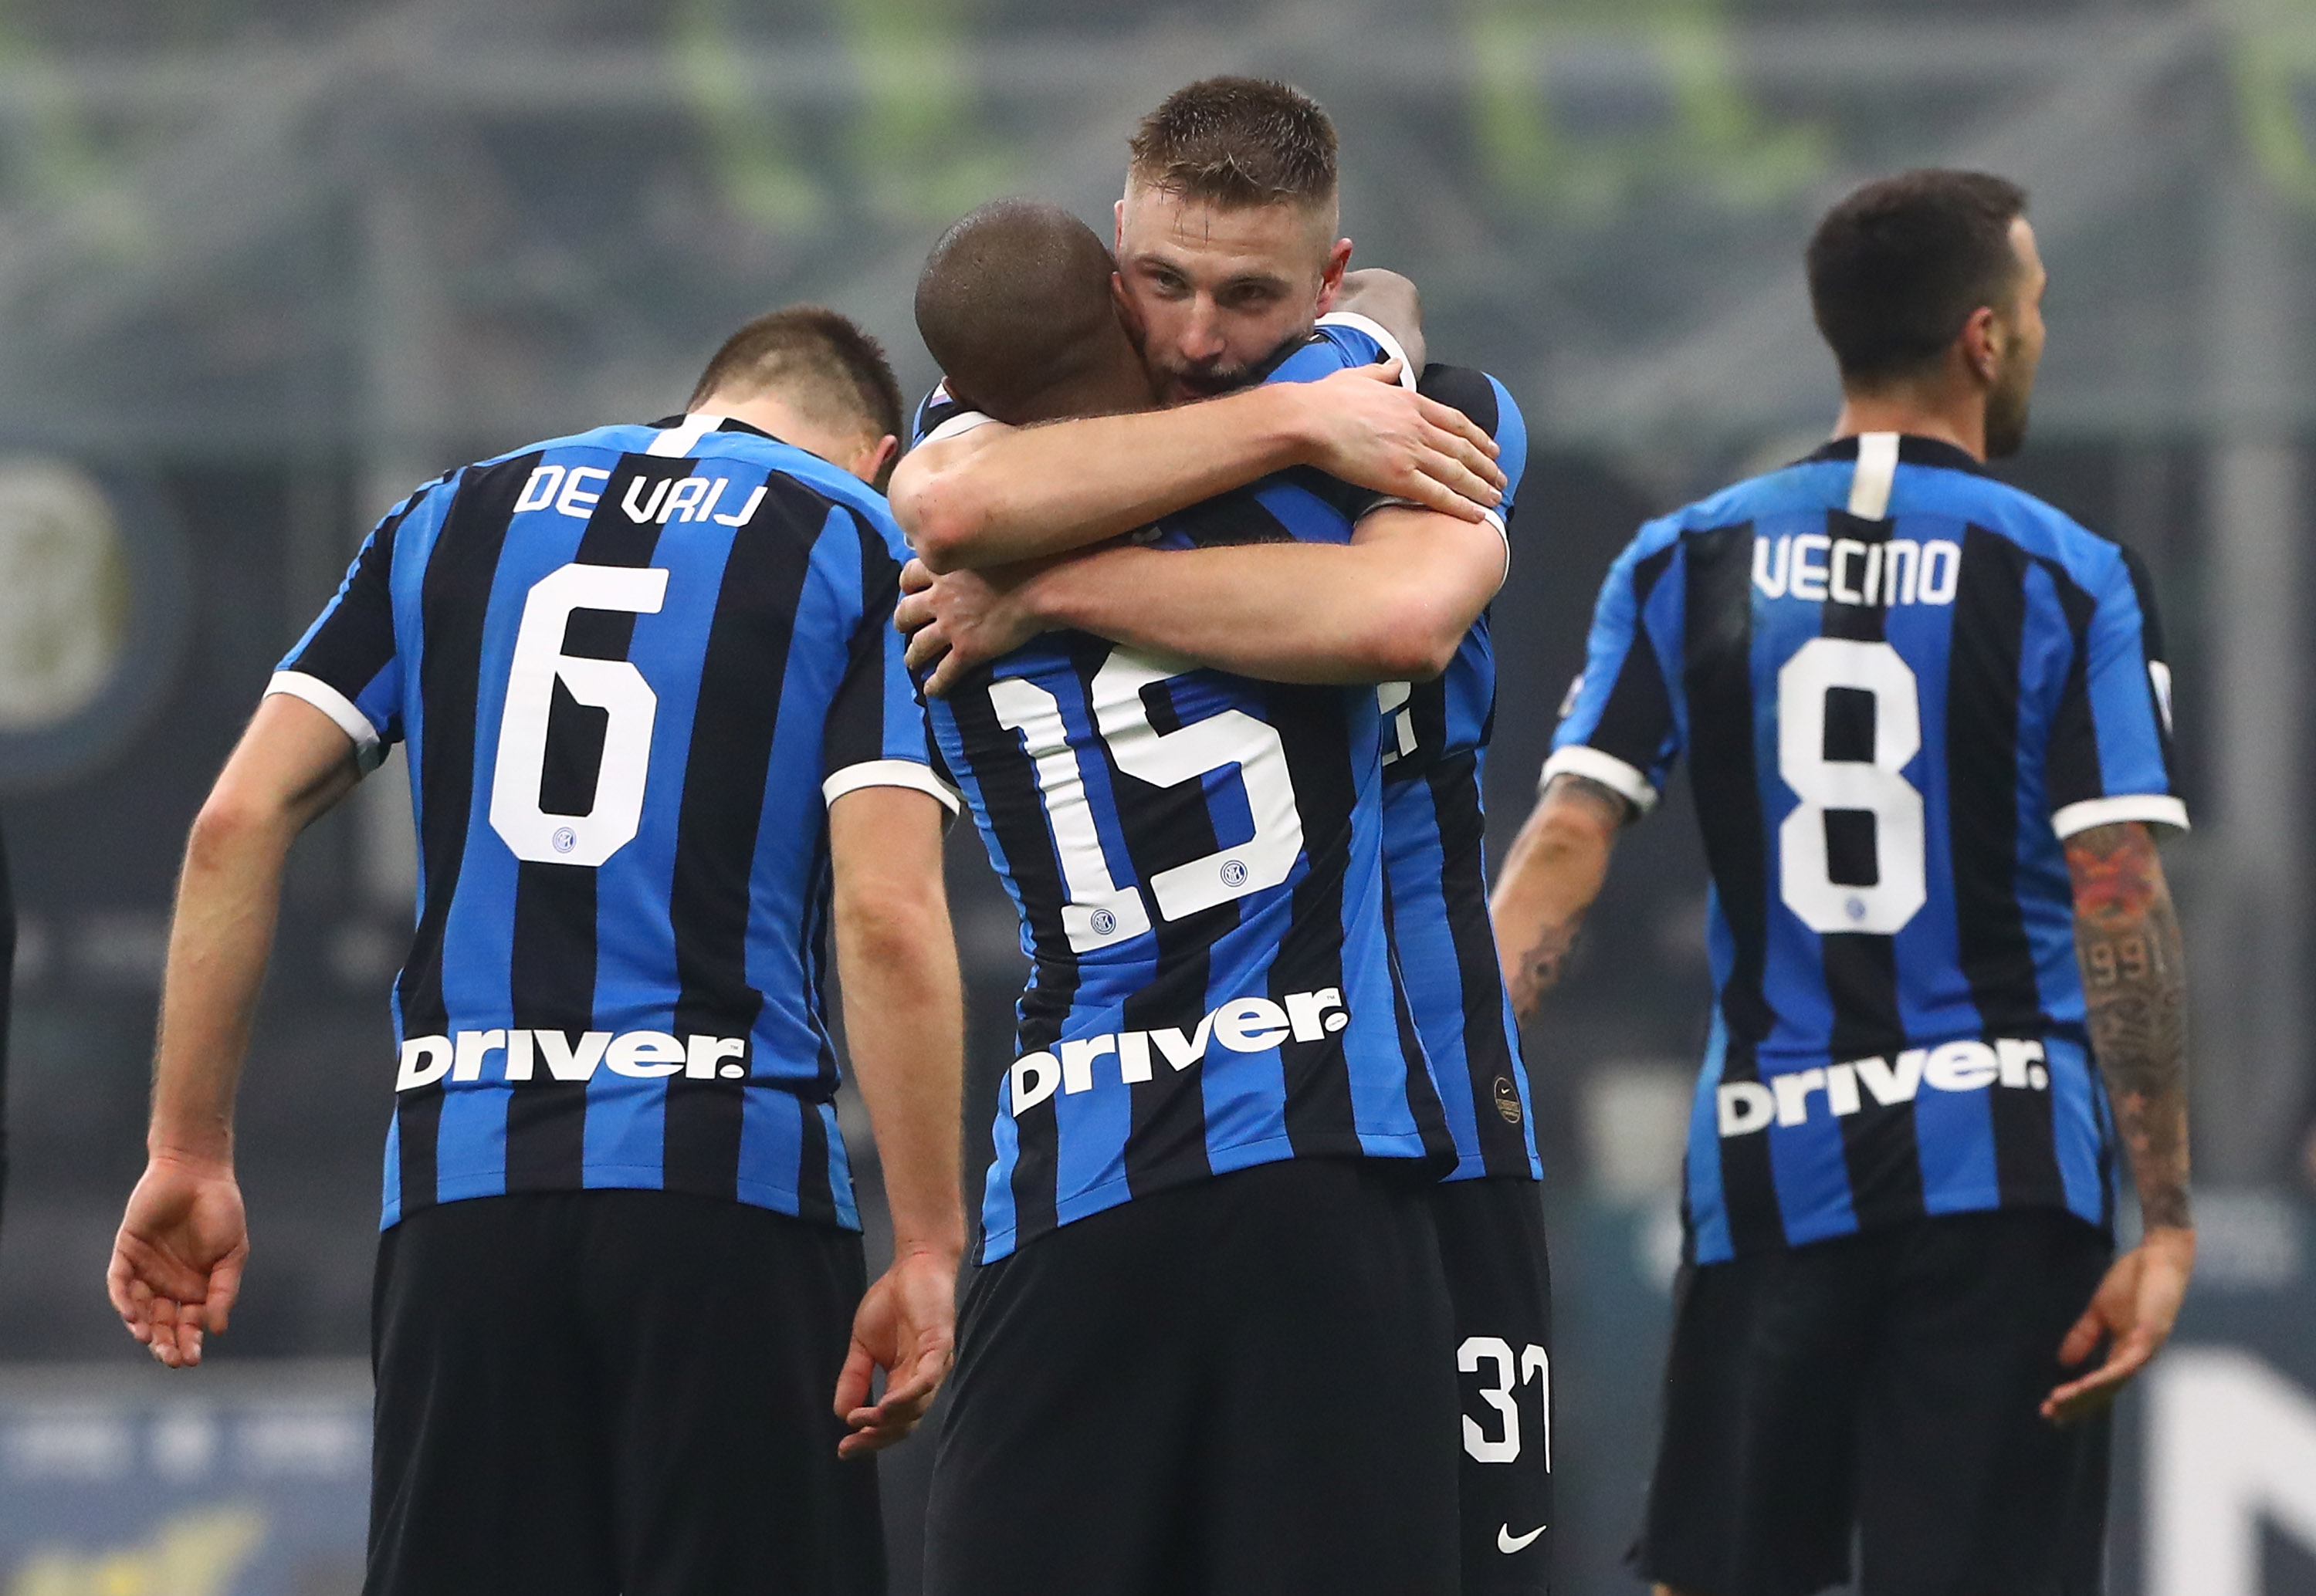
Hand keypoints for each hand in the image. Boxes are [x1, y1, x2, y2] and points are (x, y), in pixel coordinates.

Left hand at [107, 1153, 248, 1368]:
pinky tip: (134, 1315)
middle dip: (166, 1343)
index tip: (192, 1359)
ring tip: (150, 1339)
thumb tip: (218, 1329)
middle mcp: (169, 1284)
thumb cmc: (222, 1210)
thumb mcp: (232, 1253)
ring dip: (143, 1327)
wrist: (197, 1172)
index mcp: (197, 1287)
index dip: (190, 1343)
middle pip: (163, 1323)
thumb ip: (224, 1290)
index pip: (190, 1324)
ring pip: (140, 1309)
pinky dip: (124, 1301)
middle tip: (171, 1358)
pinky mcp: (126, 1253)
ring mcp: (146, 1270)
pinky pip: (120, 1283)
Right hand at [834, 1245, 958, 1458]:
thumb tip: (841, 1414)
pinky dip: (909, 1395)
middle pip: (905, 1424)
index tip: (843, 1449)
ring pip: (917, 1406)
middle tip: (850, 1445)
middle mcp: (923, 1379)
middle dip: (877, 1438)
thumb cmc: (892, 1302)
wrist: (913, 1265)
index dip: (869, 1438)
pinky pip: (928, 1377)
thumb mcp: (862, 1345)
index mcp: (905, 1380)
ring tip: (863, 1421)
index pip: (891, 1422)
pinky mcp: (940, 1344)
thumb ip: (854, 1377)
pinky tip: (887, 1405)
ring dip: (889, 1419)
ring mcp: (934, 1363)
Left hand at [895, 557, 1049, 696]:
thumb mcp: (989, 548)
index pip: (910, 575)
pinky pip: (945, 672)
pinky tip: (932, 691)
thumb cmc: (1025, 560)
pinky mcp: (967, 650)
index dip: (907, 585)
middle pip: (907, 612)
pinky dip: (936, 684)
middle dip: (902, 621)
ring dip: (913, 655)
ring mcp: (951, 626)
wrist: (1040, 586)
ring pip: (919, 645)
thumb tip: (980, 553)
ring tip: (912, 662)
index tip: (909, 590)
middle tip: (904, 627)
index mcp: (944, 570)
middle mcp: (940, 598)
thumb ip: (974, 555)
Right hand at [1293, 362, 1504, 521]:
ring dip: (1480, 487)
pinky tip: (1474, 515)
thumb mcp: (1360, 375)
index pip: (1455, 421)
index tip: (1491, 447)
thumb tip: (1395, 364)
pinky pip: (1437, 494)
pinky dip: (1460, 505)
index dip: (1477, 437)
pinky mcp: (1398, 477)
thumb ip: (1382, 371)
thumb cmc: (1327, 399)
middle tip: (1500, 478)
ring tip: (1494, 499)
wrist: (1310, 420)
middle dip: (1486, 466)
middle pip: (1463, 449)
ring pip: (1457, 472)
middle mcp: (1418, 427)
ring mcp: (1411, 452)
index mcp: (1411, 402)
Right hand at [2042, 1224, 2194, 1422]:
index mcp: (2125, 1353)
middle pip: (2105, 1391)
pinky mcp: (2149, 1337)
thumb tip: (2064, 1362)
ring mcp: (2144, 1350)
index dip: (2076, 1398)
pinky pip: (2125, 1364)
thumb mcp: (2099, 1311)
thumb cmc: (2134, 1280)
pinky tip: (2086, 1384)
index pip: (2099, 1384)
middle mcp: (2136, 1359)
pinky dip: (2106, 1377)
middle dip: (2077, 1404)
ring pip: (2113, 1383)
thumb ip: (2084, 1335)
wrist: (2159, 1257)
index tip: (2050, 1408)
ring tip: (2060, 1401)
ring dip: (2086, 1395)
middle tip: (2049, 1414)